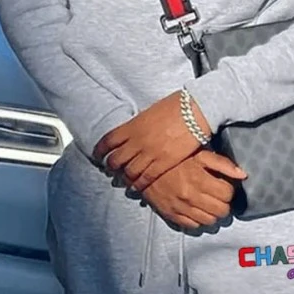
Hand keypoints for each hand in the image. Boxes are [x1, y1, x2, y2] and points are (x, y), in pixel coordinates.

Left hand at [93, 91, 215, 191]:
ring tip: (124, 181)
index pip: (108, 141)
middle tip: (111, 171)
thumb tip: (133, 132)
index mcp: (132, 126)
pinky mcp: (163, 163)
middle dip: (111, 167)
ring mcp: (150, 153)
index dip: (100, 151)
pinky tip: (136, 187)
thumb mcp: (150, 112)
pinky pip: (145, 178)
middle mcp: (137, 141)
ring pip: (128, 172)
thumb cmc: (176, 106)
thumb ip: (138, 125)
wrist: (195, 111)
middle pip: (115, 160)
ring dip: (124, 178)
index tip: (98, 156)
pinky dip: (138, 184)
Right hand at [142, 150, 246, 229]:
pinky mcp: (171, 215)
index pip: (228, 194)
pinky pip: (193, 225)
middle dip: (223, 203)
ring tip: (208, 203)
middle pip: (222, 210)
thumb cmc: (175, 158)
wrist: (143, 166)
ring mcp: (181, 208)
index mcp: (199, 179)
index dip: (228, 189)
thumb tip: (243, 175)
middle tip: (218, 195)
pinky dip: (198, 219)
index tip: (223, 185)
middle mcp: (191, 196)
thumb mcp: (200, 153)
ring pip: (210, 221)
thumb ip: (222, 164)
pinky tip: (196, 209)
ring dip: (213, 212)